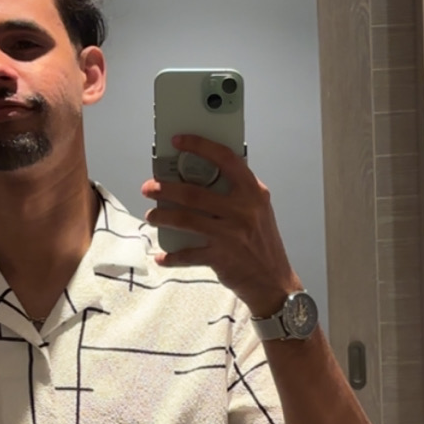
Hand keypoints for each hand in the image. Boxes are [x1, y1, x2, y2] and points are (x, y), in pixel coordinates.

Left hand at [141, 136, 297, 315]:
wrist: (273, 282)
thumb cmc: (262, 244)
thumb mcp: (259, 211)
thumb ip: (237, 193)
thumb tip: (202, 177)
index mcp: (253, 193)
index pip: (226, 159)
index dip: (200, 146)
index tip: (179, 141)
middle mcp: (243, 210)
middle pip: (193, 192)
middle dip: (164, 189)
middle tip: (150, 188)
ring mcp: (231, 234)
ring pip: (184, 220)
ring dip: (162, 216)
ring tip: (152, 216)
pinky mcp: (220, 257)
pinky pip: (186, 254)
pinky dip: (171, 256)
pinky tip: (161, 256)